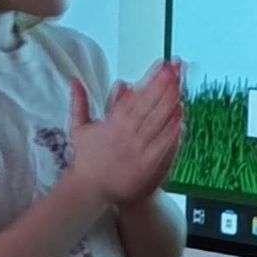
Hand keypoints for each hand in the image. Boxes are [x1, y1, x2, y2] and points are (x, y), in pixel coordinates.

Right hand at [68, 65, 183, 210]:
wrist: (88, 190)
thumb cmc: (86, 160)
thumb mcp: (79, 129)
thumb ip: (79, 103)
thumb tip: (75, 81)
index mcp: (113, 122)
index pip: (136, 95)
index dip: (151, 79)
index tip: (163, 66)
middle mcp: (126, 133)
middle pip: (149, 104)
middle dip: (164, 85)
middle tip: (177, 69)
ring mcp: (137, 148)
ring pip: (157, 121)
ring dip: (170, 103)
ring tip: (182, 87)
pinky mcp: (146, 164)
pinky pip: (161, 144)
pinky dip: (171, 131)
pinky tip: (180, 118)